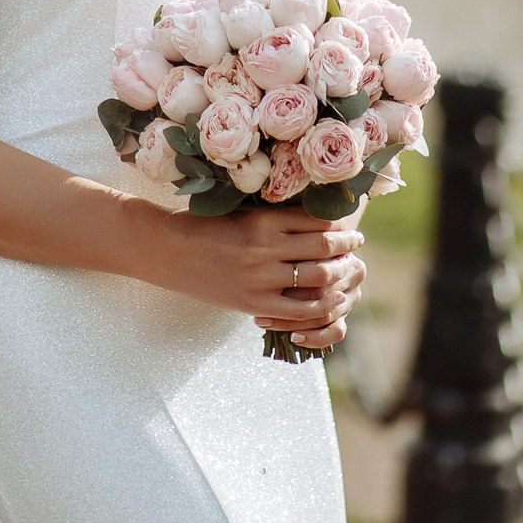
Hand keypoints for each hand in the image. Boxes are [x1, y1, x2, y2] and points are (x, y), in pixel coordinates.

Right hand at [146, 207, 364, 349]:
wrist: (165, 250)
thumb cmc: (201, 226)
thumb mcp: (240, 213)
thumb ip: (273, 219)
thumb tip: (313, 222)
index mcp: (264, 219)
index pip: (317, 221)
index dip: (339, 224)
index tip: (346, 225)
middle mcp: (266, 247)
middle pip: (324, 247)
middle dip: (346, 246)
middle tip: (356, 243)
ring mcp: (260, 277)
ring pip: (318, 277)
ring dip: (340, 274)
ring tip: (348, 269)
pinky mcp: (253, 303)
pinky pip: (299, 309)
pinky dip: (321, 305)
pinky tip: (332, 300)